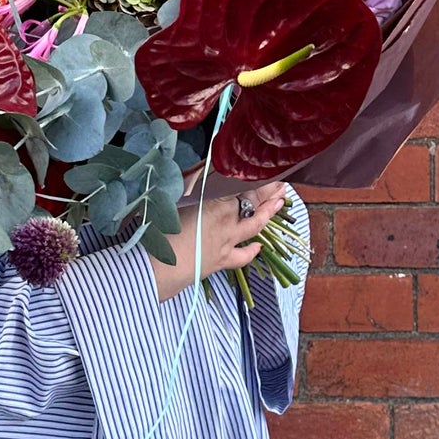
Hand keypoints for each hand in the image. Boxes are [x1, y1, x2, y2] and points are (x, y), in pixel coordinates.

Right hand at [151, 175, 287, 301]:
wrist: (157, 268)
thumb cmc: (160, 231)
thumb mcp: (172, 200)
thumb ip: (188, 185)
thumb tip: (197, 173)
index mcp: (216, 202)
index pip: (242, 186)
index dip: (256, 178)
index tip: (266, 170)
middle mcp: (227, 221)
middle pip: (253, 202)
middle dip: (268, 192)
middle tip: (281, 183)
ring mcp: (227, 243)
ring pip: (254, 226)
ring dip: (268, 213)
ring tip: (280, 202)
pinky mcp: (221, 261)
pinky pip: (242, 256)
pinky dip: (253, 250)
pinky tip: (260, 246)